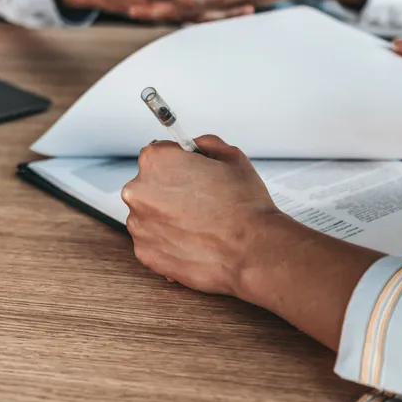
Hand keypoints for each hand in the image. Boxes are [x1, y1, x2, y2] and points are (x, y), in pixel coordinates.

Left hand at [121, 135, 383, 350]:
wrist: (259, 254)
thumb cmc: (252, 207)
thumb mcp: (235, 160)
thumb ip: (209, 147)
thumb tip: (198, 146)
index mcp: (160, 162)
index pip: (156, 153)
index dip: (180, 165)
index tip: (190, 175)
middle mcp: (143, 192)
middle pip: (150, 185)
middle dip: (173, 192)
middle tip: (204, 204)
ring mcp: (142, 226)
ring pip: (150, 216)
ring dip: (170, 219)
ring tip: (206, 227)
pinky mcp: (147, 256)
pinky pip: (153, 243)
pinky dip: (170, 244)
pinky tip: (201, 244)